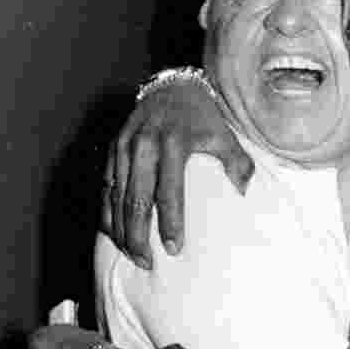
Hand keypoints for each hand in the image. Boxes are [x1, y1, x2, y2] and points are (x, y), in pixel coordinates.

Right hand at [101, 77, 253, 267]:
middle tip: (146, 262)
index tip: (174, 249)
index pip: (169, 191)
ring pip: (116, 196)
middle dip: (138, 235)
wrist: (172, 86)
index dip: (169, 222)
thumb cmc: (202, 117)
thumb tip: (244, 194)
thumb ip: (237, 163)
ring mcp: (124, 147)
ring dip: (121, 229)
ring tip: (132, 255)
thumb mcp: (224, 135)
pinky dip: (108, 213)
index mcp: (173, 142)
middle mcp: (144, 144)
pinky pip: (105, 187)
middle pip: (135, 199)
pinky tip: (114, 234)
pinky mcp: (112, 149)